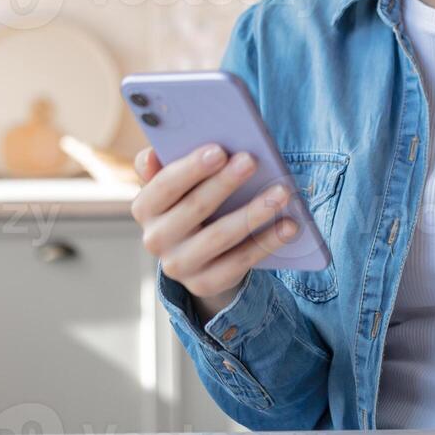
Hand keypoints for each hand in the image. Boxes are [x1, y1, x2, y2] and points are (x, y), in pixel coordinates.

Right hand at [132, 144, 298, 318]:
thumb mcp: (177, 185)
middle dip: (225, 182)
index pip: (164, 186)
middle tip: (252, 161)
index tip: (220, 150)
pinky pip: (239, 262)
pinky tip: (289, 225)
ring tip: (281, 193)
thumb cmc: (191, 203)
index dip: (191, 168)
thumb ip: (168, 164)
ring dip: (254, 212)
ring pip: (220, 237)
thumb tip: (152, 153)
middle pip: (194, 208)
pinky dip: (267, 243)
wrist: (198, 256)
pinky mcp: (204, 284)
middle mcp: (156, 239)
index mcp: (145, 208)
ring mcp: (179, 265)